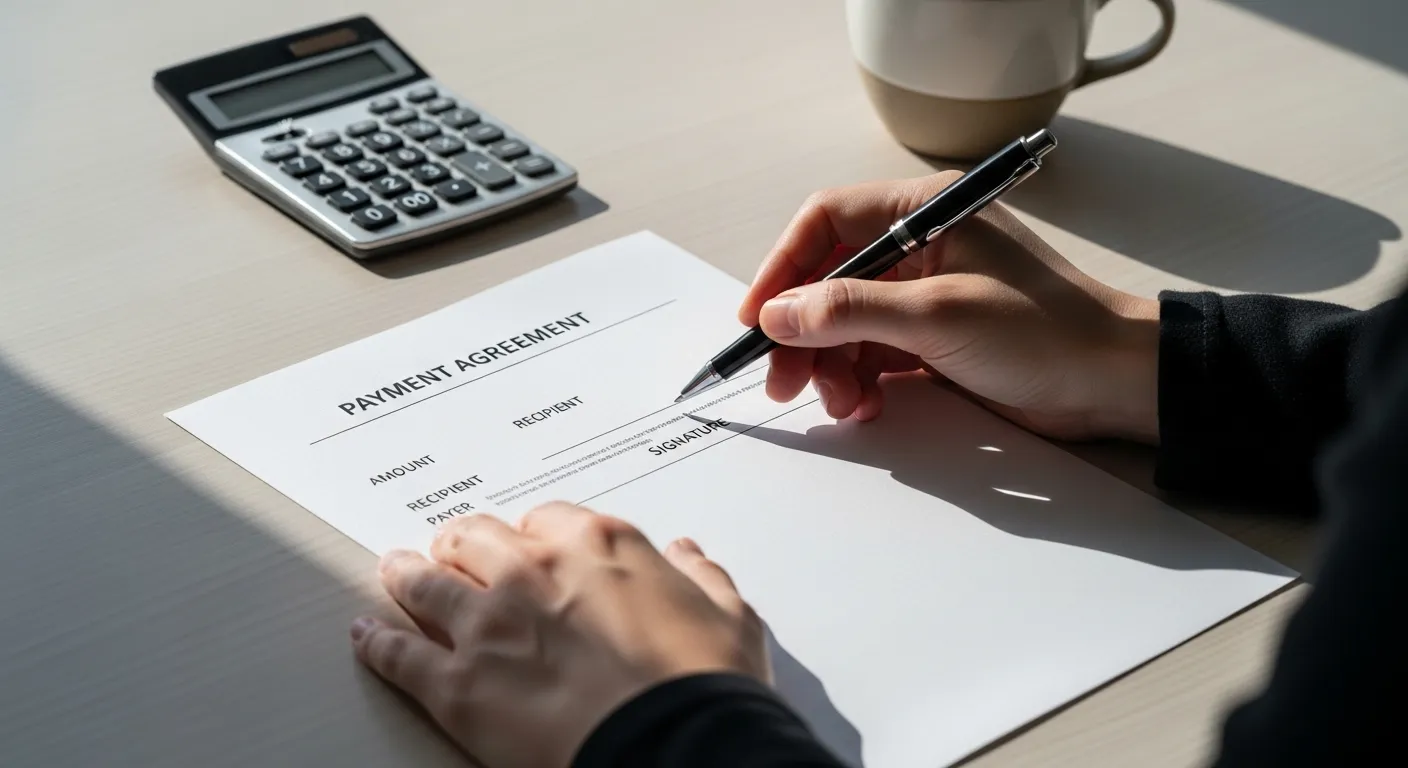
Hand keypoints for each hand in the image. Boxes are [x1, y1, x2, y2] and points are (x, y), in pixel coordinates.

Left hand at [350, 503, 767, 767]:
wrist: (674, 746)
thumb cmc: (704, 686)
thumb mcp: (728, 617)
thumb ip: (703, 579)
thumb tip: (690, 557)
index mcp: (600, 545)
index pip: (547, 519)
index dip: (535, 534)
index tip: (532, 544)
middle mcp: (535, 571)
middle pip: (477, 539)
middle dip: (464, 544)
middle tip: (454, 548)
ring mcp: (489, 624)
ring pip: (427, 581)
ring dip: (407, 573)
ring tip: (394, 569)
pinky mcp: (458, 684)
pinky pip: (401, 653)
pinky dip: (378, 642)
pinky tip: (366, 635)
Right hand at [740, 172, 1160, 443]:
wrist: (1113, 382)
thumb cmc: (1043, 331)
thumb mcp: (936, 315)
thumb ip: (849, 311)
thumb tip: (776, 315)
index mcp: (924, 211)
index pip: (825, 223)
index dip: (782, 268)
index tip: (757, 319)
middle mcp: (920, 245)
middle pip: (828, 281)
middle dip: (802, 333)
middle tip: (781, 381)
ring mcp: (925, 294)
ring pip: (846, 325)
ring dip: (832, 367)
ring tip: (844, 405)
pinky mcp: (934, 339)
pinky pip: (873, 355)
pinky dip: (860, 383)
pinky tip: (866, 407)